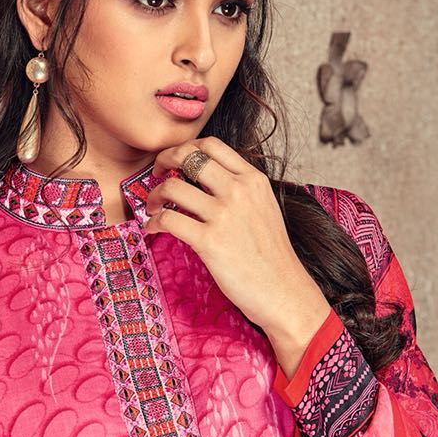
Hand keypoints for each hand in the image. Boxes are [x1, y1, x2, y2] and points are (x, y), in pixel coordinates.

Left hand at [143, 137, 331, 368]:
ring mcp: (224, 215)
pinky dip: (154, 222)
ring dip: (155, 195)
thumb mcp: (265, 209)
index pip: (212, 145)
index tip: (175, 159)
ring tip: (154, 207)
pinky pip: (168, 219)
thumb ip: (242, 190)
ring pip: (172, 187)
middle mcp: (239, 191)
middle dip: (164, 160)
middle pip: (188, 157)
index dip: (185, 147)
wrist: (283, 291)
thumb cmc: (272, 256)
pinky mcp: (209, 241)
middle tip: (157, 174)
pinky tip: (154, 229)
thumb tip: (206, 181)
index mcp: (254, 180)